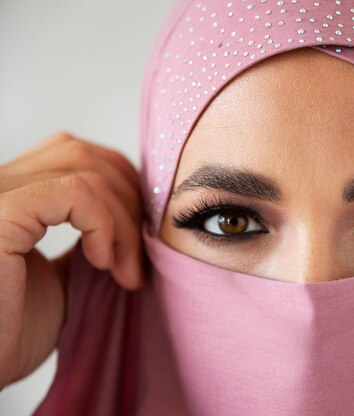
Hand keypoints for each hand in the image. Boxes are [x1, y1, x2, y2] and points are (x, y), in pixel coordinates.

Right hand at [0, 131, 143, 387]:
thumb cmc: (9, 336)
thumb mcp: (60, 277)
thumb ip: (84, 238)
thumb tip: (128, 215)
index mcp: (6, 195)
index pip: (74, 154)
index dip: (121, 188)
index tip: (138, 241)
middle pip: (84, 154)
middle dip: (129, 203)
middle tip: (137, 260)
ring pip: (86, 169)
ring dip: (123, 222)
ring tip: (124, 271)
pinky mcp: (0, 214)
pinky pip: (75, 192)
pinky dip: (104, 224)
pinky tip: (102, 262)